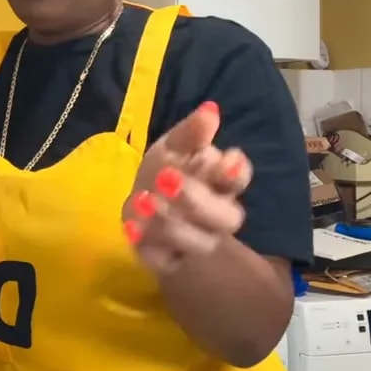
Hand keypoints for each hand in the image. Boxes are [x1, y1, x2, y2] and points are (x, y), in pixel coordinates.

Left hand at [121, 101, 252, 273]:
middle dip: (198, 199)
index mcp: (221, 184)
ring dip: (172, 223)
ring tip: (144, 200)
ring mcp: (196, 241)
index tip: (222, 158)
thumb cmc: (166, 172)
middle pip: (227, 218)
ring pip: (198, 243)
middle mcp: (216, 217)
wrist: (145, 209)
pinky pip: (165, 261)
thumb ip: (191, 133)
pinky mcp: (170, 260)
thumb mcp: (174, 147)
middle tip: (166, 177)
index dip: (234, 172)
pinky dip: (149, 247)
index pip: (239, 179)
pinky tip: (131, 228)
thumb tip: (210, 110)